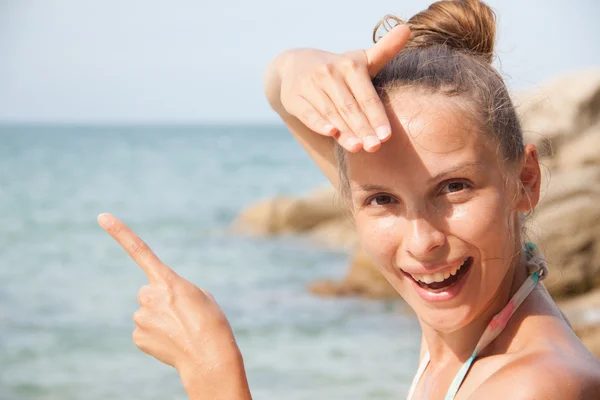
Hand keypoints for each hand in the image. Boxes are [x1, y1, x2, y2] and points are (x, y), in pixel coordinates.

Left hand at [98, 213, 250, 398]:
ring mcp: (141, 317)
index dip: (120, 233)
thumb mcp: (200, 296)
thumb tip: (161, 303)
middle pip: (148, 292)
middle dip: (160, 300)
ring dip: (159, 318)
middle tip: (182, 314)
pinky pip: (144, 331)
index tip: (102, 217)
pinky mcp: (137, 337)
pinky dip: (155, 335)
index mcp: (168, 280)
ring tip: (179, 329)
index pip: (140, 251)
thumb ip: (176, 290)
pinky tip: (171, 341)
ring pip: (146, 312)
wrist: (209, 356)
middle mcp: (150, 295)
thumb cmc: (211, 322)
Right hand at [278, 25, 409, 152]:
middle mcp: (329, 73)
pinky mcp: (294, 97)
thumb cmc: (337, 69)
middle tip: (374, 147)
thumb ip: (384, 50)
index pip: (367, 96)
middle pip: (350, 107)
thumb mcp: (359, 60)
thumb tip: (406, 29)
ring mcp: (310, 85)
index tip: (386, 136)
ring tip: (357, 147)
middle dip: (363, 129)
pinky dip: (319, 123)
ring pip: (331, 112)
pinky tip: (331, 133)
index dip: (377, 117)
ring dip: (344, 132)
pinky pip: (308, 113)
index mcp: (349, 65)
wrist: (295, 64)